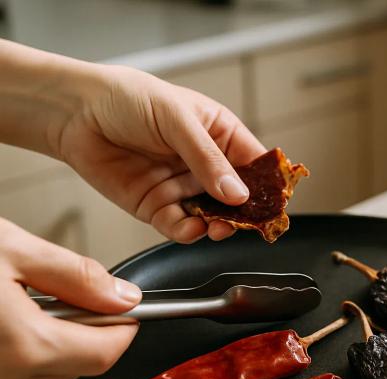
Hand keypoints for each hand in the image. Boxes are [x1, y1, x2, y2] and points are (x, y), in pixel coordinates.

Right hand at [0, 219, 140, 378]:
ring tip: (20, 306)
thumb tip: (123, 296)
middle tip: (64, 296)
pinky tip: (3, 324)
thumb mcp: (9, 250)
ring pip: (49, 375)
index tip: (124, 307)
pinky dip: (20, 354)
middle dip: (87, 332)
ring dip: (51, 344)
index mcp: (26, 347)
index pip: (107, 352)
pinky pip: (16, 378)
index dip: (123, 327)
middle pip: (81, 366)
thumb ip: (74, 275)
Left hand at [56, 65, 265, 242]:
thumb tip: (237, 193)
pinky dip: (188, 233)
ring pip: (212, 216)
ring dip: (217, 226)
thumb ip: (207, 158)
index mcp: (219, 134)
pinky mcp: (158, 206)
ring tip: (217, 227)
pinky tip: (192, 229)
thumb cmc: (126, 98)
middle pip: (237, 197)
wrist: (74, 112)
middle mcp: (204, 164)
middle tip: (244, 222)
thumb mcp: (176, 119)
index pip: (255, 164)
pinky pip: (180, 227)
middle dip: (243, 213)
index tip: (274, 203)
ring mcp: (182, 187)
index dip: (267, 184)